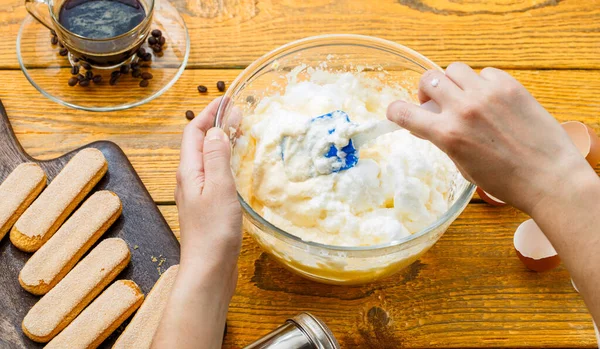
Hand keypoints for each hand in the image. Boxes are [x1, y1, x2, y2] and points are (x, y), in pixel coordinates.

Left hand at [152, 98, 241, 348]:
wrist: (209, 269)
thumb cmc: (214, 231)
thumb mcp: (219, 188)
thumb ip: (216, 157)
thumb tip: (216, 130)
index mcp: (189, 171)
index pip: (194, 132)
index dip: (209, 113)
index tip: (227, 99)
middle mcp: (190, 179)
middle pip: (199, 142)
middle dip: (216, 123)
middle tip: (239, 113)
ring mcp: (198, 193)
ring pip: (208, 157)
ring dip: (222, 141)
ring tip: (240, 132)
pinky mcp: (208, 205)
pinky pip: (215, 173)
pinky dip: (226, 160)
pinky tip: (238, 165)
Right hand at [387, 62, 591, 213]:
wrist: (547, 176)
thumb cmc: (505, 180)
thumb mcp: (462, 166)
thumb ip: (444, 140)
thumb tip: (432, 123)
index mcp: (447, 134)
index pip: (404, 112)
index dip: (395, 110)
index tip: (397, 112)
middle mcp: (463, 110)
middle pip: (428, 80)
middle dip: (426, 91)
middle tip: (436, 102)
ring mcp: (487, 95)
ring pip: (454, 69)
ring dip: (453, 82)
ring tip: (464, 96)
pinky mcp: (510, 87)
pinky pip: (485, 73)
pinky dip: (482, 83)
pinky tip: (491, 100)